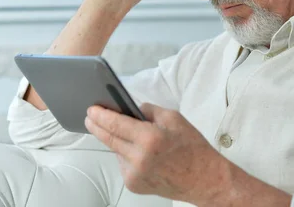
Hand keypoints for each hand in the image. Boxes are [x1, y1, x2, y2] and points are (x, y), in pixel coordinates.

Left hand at [85, 103, 226, 203]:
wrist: (203, 179)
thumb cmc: (193, 148)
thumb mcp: (174, 119)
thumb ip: (149, 111)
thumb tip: (131, 110)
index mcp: (150, 138)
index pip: (116, 124)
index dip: (101, 115)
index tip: (91, 109)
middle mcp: (139, 158)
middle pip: (109, 139)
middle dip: (97, 126)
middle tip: (90, 117)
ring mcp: (134, 174)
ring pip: (116, 151)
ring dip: (117, 141)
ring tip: (127, 135)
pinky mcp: (134, 185)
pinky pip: (123, 164)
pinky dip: (127, 155)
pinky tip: (141, 154)